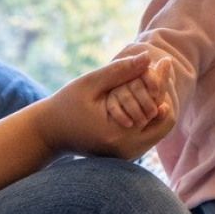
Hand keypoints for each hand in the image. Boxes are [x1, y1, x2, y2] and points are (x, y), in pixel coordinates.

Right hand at [40, 53, 174, 160]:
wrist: (49, 133)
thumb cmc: (65, 104)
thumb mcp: (89, 83)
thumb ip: (119, 70)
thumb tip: (148, 58)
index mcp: (118, 134)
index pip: (159, 109)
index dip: (163, 83)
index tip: (165, 62)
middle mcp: (127, 150)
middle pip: (165, 121)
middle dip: (162, 95)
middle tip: (158, 72)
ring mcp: (127, 155)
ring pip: (159, 128)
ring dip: (156, 104)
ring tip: (148, 81)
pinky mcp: (125, 154)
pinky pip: (148, 133)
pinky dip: (148, 114)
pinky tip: (139, 96)